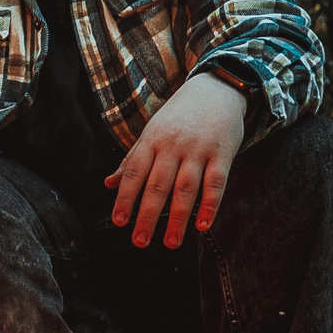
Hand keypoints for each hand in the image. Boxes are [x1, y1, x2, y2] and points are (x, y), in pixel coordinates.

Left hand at [107, 72, 247, 248]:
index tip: (119, 222)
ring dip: (178, 218)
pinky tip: (202, 226)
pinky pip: (216, 183)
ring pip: (186, 188)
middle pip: (158, 184)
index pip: (134, 172)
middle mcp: (173, 145)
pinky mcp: (223, 154)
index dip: (125, 198)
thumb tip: (109, 184)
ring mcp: (199, 150)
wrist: (216, 89)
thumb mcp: (152, 132)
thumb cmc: (179, 116)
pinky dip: (210, 206)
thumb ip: (132, 160)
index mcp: (152, 139)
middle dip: (148, 215)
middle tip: (139, 241)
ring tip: (170, 242)